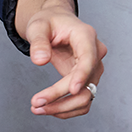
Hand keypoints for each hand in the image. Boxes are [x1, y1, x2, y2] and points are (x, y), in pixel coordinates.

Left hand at [21, 4, 106, 118]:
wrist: (56, 24)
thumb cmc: (49, 22)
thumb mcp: (38, 26)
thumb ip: (38, 42)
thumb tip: (39, 60)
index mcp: (86, 36)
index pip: (89, 58)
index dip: (82, 75)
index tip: (71, 90)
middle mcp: (95, 53)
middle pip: (86, 83)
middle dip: (61, 98)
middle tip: (35, 104)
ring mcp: (94, 69)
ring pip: (86, 97)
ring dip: (63, 108)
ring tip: (37, 109)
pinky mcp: (88, 80)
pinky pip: (83, 101)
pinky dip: (67, 109)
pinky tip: (48, 108)